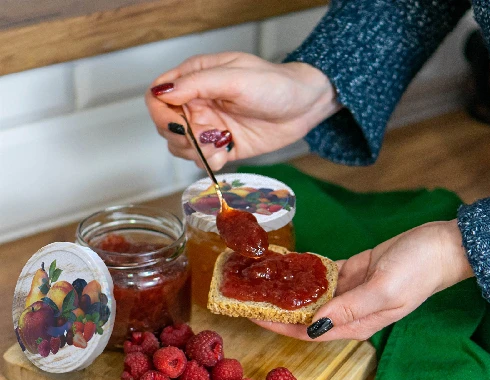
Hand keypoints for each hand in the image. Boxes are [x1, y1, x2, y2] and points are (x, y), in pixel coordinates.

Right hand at [145, 52, 338, 169]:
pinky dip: (209, 161)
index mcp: (195, 78)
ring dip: (197, 151)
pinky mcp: (221, 147)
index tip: (180, 124)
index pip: (157, 96)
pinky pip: (201, 160)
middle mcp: (197, 103)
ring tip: (222, 142)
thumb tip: (163, 92)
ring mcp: (208, 127)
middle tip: (209, 134)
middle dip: (183, 136)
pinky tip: (227, 152)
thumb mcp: (236, 78)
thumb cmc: (274, 85)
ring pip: (180, 147)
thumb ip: (198, 84)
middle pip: (165, 126)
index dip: (161, 113)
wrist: (303, 109)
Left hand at [253, 220, 473, 340]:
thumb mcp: (383, 291)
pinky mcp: (349, 273)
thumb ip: (348, 310)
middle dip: (276, 308)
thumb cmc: (417, 271)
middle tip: (248, 294)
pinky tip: (284, 266)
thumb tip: (313, 326)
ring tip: (261, 280)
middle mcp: (346, 312)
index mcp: (354, 324)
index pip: (307, 331)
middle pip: (303, 315)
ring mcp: (347, 292)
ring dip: (286, 290)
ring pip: (309, 295)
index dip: (278, 325)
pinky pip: (319, 275)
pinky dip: (302, 272)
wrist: (439, 246)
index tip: (252, 315)